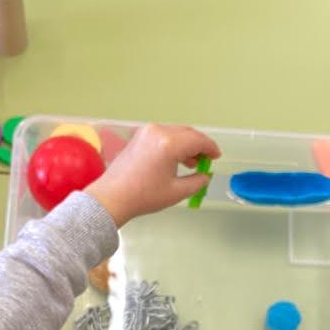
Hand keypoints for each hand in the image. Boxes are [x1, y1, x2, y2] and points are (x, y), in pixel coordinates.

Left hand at [86, 124, 220, 227]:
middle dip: (199, 145)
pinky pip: (164, 134)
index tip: (216, 156)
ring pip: (176, 132)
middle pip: (187, 133)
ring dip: (187, 144)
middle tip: (206, 160)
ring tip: (192, 163)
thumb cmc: (142, 196)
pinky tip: (176, 159)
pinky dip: (174, 143)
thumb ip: (197, 182)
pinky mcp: (139, 136)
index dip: (210, 148)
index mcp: (169, 144)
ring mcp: (147, 132)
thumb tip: (204, 176)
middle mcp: (158, 132)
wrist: (112, 196)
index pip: (198, 140)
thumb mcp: (176, 192)